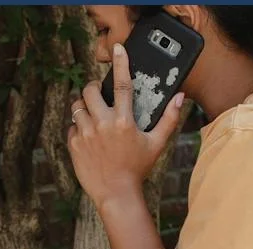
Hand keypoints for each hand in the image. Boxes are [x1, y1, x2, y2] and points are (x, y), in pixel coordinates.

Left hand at [66, 44, 185, 208]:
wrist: (116, 194)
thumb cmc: (138, 169)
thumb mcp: (157, 144)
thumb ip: (169, 119)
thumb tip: (180, 97)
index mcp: (124, 121)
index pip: (122, 84)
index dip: (121, 64)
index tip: (118, 49)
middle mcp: (103, 125)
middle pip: (89, 91)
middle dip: (92, 88)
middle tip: (98, 95)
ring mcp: (86, 135)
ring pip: (77, 107)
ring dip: (83, 107)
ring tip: (92, 116)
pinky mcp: (74, 145)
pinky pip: (71, 126)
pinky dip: (78, 128)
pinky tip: (88, 137)